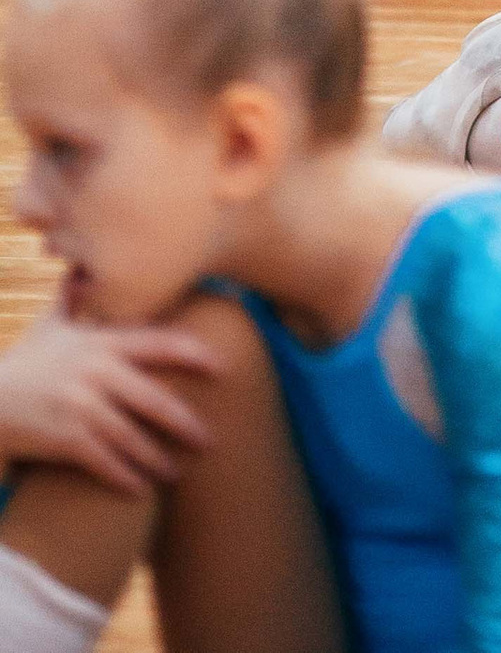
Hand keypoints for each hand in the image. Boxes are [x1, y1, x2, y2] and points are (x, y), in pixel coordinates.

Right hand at [0, 304, 217, 495]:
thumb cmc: (23, 363)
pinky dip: (125, 477)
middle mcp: (96, 372)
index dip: (192, 354)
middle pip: (152, 398)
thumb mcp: (49, 326)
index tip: (221, 365)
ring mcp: (80, 407)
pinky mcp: (65, 439)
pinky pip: (104, 461)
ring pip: (131, 435)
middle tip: (209, 438)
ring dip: (156, 457)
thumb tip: (79, 265)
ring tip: (176, 474)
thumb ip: (71, 297)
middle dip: (183, 420)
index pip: (158, 343)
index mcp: (100, 344)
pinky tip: (142, 491)